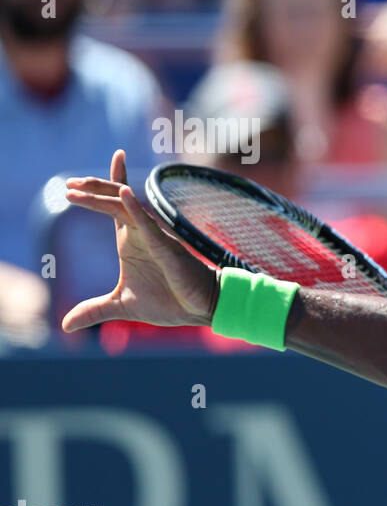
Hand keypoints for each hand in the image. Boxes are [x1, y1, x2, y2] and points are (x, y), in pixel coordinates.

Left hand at [62, 149, 219, 332]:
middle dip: (93, 188)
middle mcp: (141, 233)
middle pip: (115, 201)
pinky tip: (124, 195)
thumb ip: (94, 310)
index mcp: (131, 241)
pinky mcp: (167, 248)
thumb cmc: (169, 302)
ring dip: (102, 196)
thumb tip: (65, 325)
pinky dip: (135, 209)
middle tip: (69, 182)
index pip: (114, 207)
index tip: (75, 180)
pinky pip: (149, 224)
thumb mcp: (122, 307)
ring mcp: (155, 237)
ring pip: (125, 208)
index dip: (100, 189)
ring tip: (78, 187)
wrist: (201, 309)